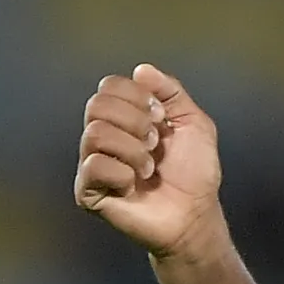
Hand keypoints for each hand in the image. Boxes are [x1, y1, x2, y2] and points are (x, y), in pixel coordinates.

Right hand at [75, 63, 223, 259]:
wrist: (195, 214)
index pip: (109, 86)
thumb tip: (141, 69)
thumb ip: (171, 92)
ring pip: (94, 134)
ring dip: (132, 149)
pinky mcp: (88, 191)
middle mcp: (102, 136)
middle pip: (97, 105)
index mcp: (122, 117)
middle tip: (155, 142)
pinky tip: (134, 186)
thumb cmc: (194, 173)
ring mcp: (93, 163)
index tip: (162, 117)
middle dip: (135, 121)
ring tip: (149, 168)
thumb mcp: (193, 123)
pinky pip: (93, 166)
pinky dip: (122, 173)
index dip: (138, 96)